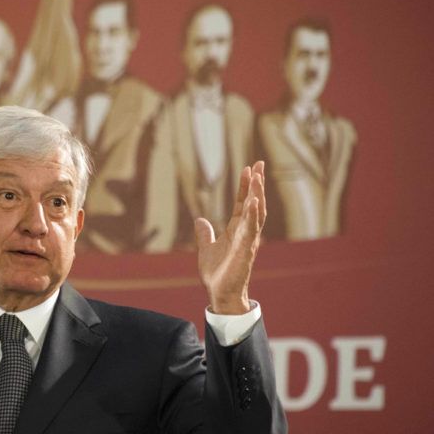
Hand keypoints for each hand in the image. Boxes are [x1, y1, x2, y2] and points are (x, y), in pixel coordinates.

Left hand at [194, 161, 266, 314]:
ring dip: (257, 195)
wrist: (220, 294)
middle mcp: (245, 232)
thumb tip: (200, 220)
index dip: (246, 186)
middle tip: (259, 163)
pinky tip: (253, 201)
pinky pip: (251, 230)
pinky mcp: (246, 251)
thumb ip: (204, 234)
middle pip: (254, 203)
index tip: (250, 168)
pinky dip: (252, 215)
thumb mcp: (206, 248)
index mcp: (237, 230)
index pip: (243, 203)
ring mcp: (247, 241)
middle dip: (257, 184)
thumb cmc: (217, 274)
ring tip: (257, 177)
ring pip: (256, 213)